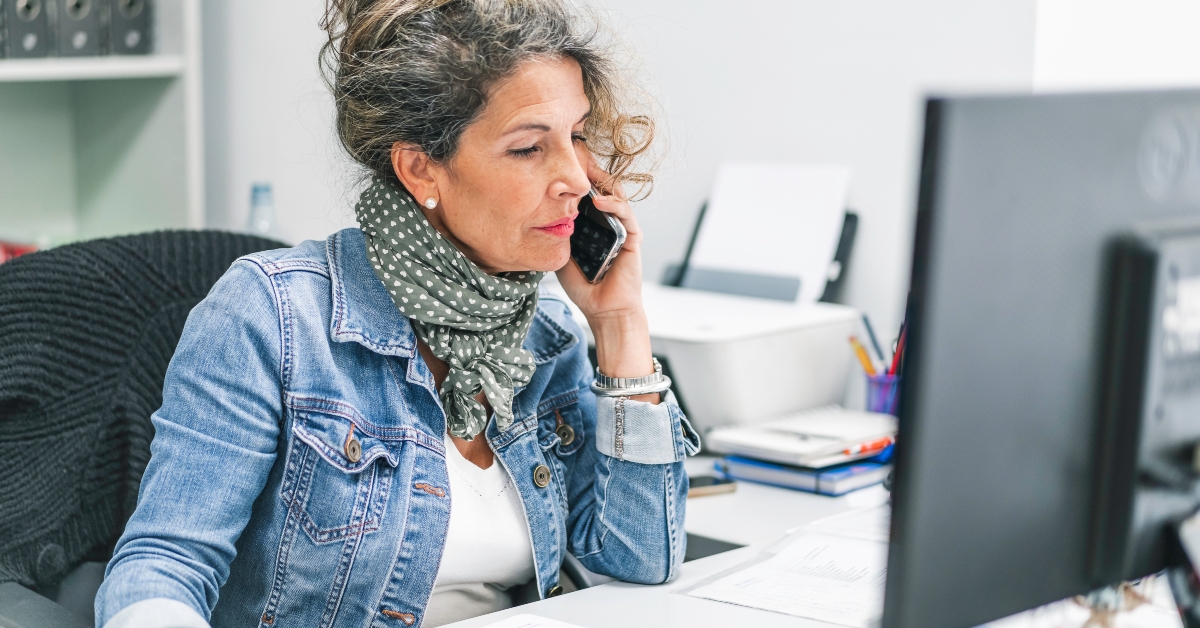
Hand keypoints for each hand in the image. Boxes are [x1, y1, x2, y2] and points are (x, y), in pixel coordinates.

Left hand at [555, 159, 644, 321]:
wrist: (604, 309)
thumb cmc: (583, 286)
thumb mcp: (561, 254)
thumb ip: (556, 234)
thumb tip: (535, 214)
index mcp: (593, 225)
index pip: (585, 194)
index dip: (576, 179)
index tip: (560, 164)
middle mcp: (609, 222)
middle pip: (602, 188)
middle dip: (589, 172)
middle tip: (574, 157)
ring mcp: (622, 228)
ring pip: (615, 195)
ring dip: (602, 181)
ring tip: (586, 171)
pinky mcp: (633, 237)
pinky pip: (625, 214)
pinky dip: (613, 204)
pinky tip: (598, 200)